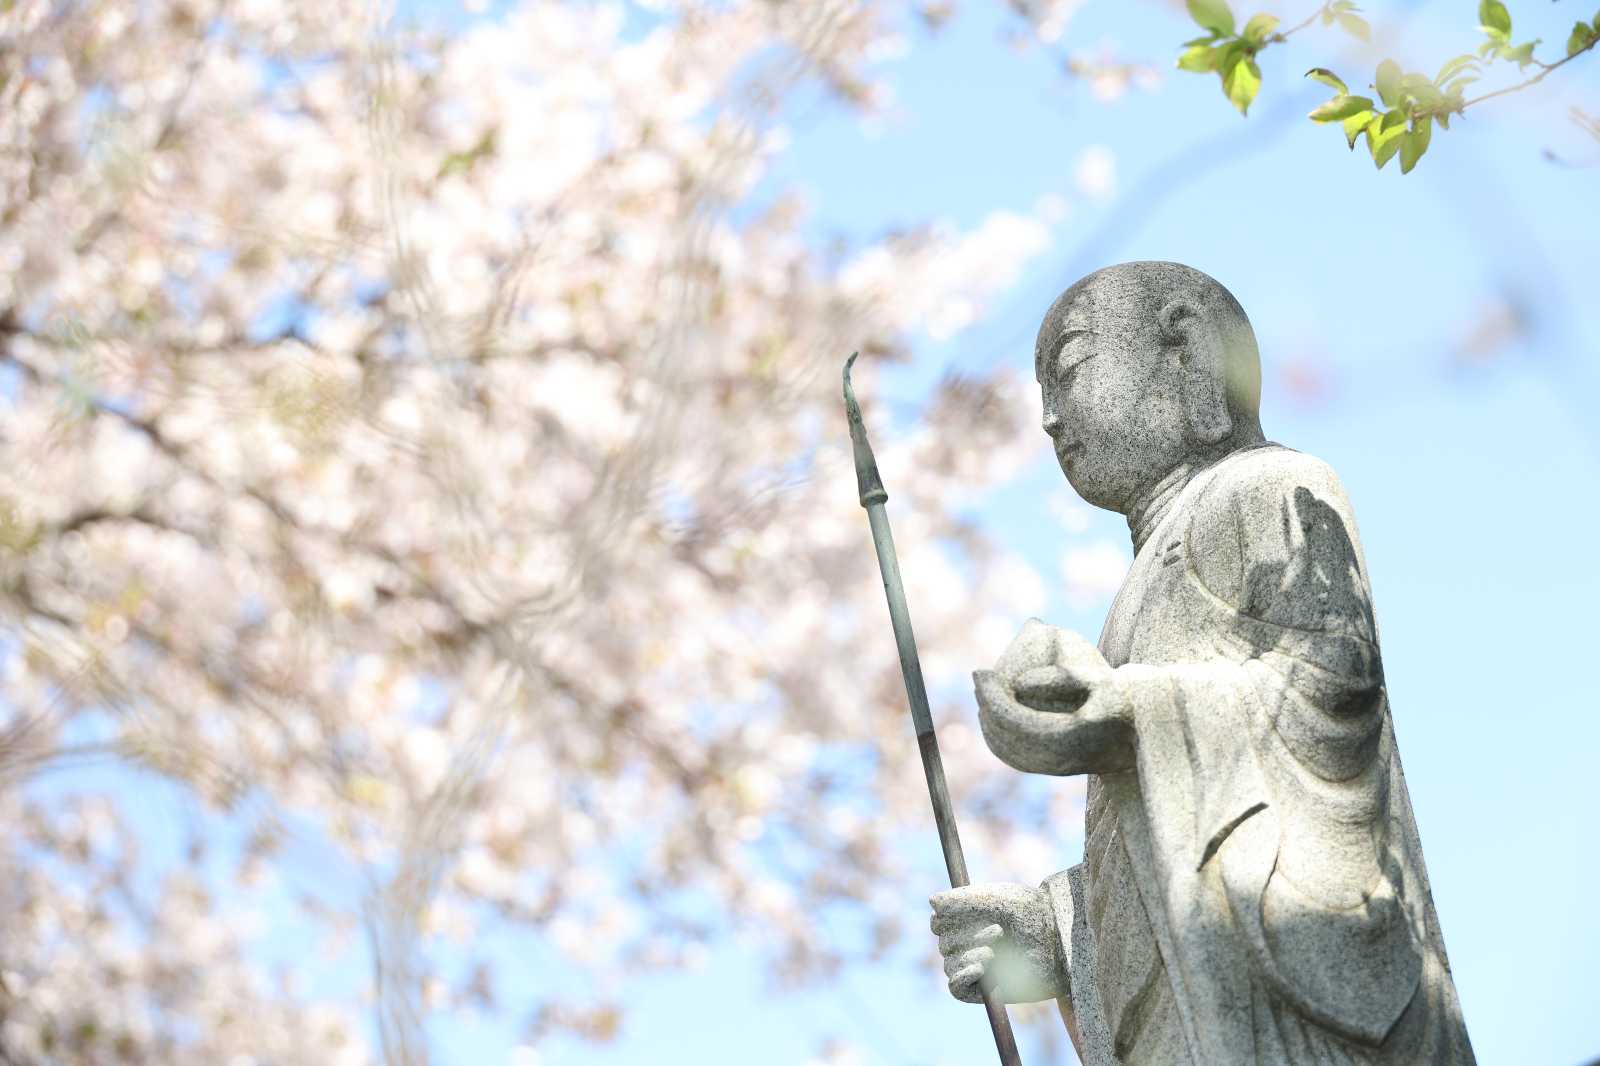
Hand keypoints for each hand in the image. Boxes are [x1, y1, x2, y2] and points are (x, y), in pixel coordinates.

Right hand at [929, 882, 1061, 1004]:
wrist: (1058, 940)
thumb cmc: (1029, 913)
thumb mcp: (993, 900)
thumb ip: (960, 900)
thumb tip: (931, 901)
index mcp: (968, 919)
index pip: (938, 922)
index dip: (946, 918)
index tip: (964, 910)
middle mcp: (970, 943)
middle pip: (943, 942)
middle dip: (966, 934)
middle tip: (998, 930)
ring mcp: (976, 966)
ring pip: (949, 963)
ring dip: (970, 953)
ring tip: (996, 949)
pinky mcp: (984, 989)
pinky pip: (955, 988)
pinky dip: (962, 976)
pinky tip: (981, 967)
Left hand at [972, 618, 1133, 775]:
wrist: (1147, 730)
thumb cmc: (1124, 697)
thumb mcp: (1100, 680)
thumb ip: (1062, 678)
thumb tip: (1020, 683)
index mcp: (1070, 736)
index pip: (1016, 720)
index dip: (993, 696)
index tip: (980, 672)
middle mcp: (1061, 757)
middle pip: (1007, 737)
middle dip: (987, 706)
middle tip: (979, 678)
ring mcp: (1059, 767)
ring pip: (1009, 752)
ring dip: (989, 723)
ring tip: (984, 694)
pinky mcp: (1058, 768)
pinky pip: (1018, 760)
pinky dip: (999, 740)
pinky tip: (994, 718)